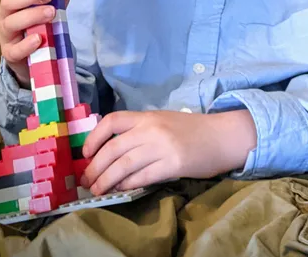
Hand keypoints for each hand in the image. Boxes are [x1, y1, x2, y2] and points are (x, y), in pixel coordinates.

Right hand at [0, 0, 75, 86]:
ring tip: (51, 13)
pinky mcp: (12, 53)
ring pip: (11, 22)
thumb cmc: (43, 22)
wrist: (41, 54)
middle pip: (7, 0)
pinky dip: (27, 43)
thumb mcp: (55, 3)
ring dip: (32, 15)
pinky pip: (15, 49)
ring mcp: (7, 34)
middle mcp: (7, 13)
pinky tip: (40, 38)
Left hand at [80, 110, 256, 194]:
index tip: (86, 153)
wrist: (221, 136)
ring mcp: (162, 146)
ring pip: (124, 165)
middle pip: (113, 148)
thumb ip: (140, 131)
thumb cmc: (192, 130)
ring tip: (98, 190)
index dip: (94, 137)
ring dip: (107, 180)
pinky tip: (121, 190)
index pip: (112, 120)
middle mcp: (151, 129)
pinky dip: (128, 185)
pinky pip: (143, 176)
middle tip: (87, 180)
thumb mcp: (163, 121)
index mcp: (147, 116)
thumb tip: (112, 151)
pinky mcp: (174, 164)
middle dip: (95, 167)